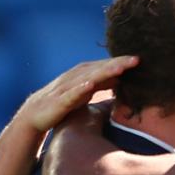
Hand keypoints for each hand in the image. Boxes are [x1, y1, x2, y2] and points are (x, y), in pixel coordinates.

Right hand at [19, 57, 137, 132]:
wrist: (34, 114)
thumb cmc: (64, 102)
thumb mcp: (87, 92)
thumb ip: (102, 84)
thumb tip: (121, 78)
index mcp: (83, 75)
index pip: (105, 66)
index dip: (121, 62)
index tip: (139, 59)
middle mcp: (75, 78)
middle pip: (99, 68)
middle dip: (117, 63)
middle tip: (136, 59)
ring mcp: (66, 88)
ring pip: (87, 78)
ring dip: (103, 72)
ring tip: (120, 68)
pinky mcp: (59, 102)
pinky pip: (70, 94)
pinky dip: (80, 88)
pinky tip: (90, 84)